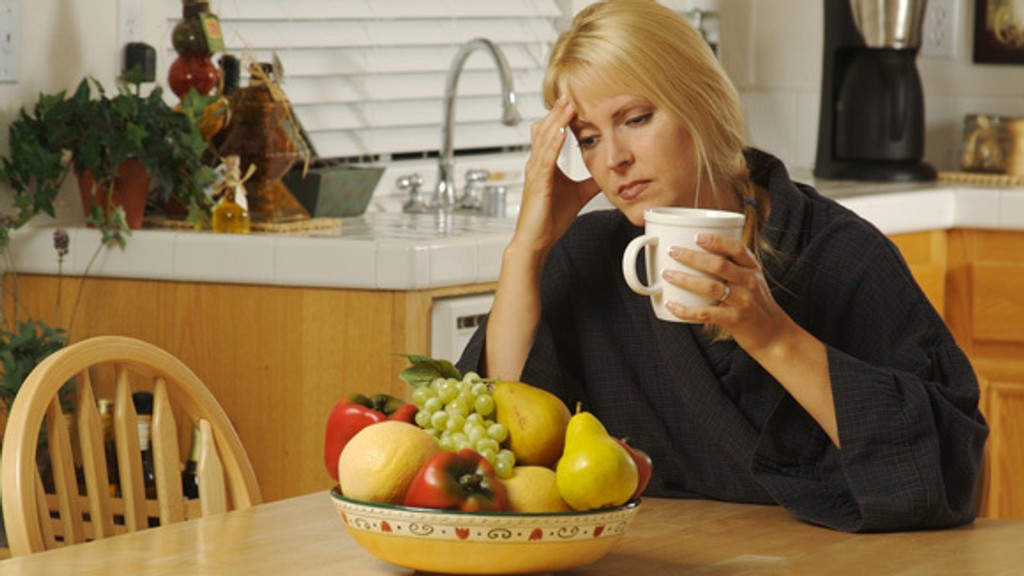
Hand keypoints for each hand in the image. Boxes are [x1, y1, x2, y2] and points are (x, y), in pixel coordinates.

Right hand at [513, 97, 600, 253]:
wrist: (536, 242)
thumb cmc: (549, 220)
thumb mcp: (578, 195)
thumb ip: (590, 181)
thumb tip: (608, 172)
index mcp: (544, 165)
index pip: (551, 133)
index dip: (561, 116)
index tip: (574, 100)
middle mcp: (536, 165)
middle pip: (546, 129)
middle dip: (558, 111)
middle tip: (570, 92)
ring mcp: (535, 173)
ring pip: (545, 139)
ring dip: (557, 121)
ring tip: (568, 104)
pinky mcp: (538, 184)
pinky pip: (546, 159)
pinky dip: (554, 143)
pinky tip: (562, 131)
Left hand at [663, 233, 790, 353]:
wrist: (774, 334)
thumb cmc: (756, 305)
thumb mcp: (752, 281)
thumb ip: (733, 268)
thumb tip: (698, 254)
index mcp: (752, 269)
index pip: (737, 248)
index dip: (717, 241)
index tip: (697, 236)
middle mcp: (749, 282)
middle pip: (719, 264)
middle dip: (692, 256)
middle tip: (673, 251)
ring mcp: (743, 301)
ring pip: (710, 287)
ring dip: (685, 279)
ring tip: (667, 274)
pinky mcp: (735, 319)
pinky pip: (705, 313)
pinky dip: (686, 310)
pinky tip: (672, 305)